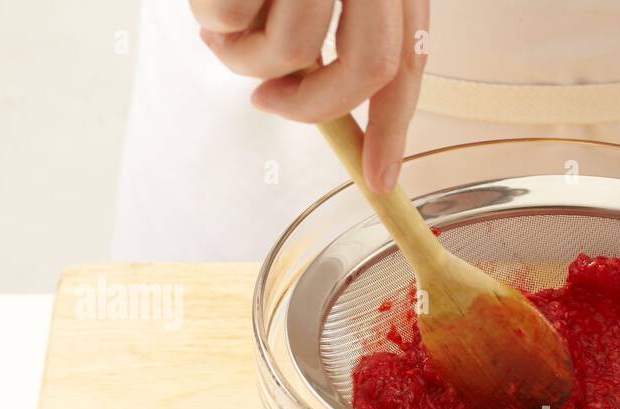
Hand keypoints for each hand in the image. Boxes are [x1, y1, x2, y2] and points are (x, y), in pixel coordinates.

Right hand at [192, 0, 428, 192]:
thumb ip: (338, 32)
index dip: (393, 129)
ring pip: (293, 49)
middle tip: (270, 102)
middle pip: (367, 68)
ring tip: (220, 24)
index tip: (380, 179)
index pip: (408, 59)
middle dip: (313, 107)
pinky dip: (212, 19)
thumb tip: (337, 115)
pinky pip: (234, 17)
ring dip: (245, 56)